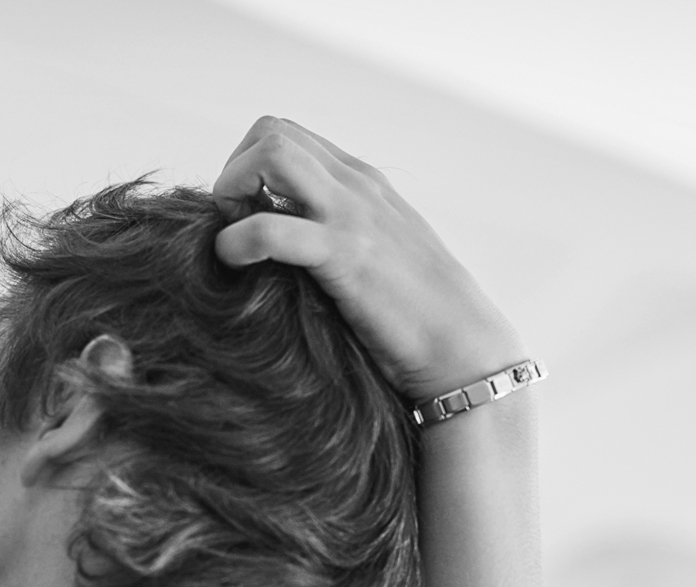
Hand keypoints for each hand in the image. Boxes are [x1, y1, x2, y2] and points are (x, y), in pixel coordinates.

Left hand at [213, 116, 525, 401]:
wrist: (463, 346)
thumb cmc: (413, 314)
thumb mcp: (374, 253)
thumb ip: (337, 232)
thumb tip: (283, 238)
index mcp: (361, 181)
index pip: (286, 135)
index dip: (249, 168)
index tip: (245, 218)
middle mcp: (355, 185)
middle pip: (271, 131)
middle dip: (234, 173)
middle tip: (233, 228)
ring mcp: (351, 215)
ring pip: (270, 154)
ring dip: (232, 190)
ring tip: (233, 242)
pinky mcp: (346, 256)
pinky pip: (271, 228)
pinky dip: (236, 242)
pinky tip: (234, 266)